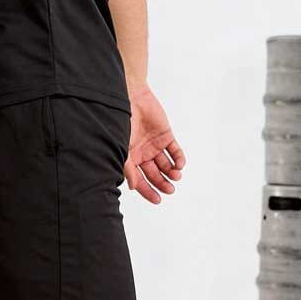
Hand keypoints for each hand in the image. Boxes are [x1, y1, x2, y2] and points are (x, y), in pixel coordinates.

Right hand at [124, 84, 184, 204]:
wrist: (131, 99)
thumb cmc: (121, 123)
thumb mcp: (122, 149)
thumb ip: (128, 168)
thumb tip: (134, 187)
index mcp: (130, 159)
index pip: (140, 180)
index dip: (148, 191)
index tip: (158, 200)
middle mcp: (142, 154)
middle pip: (155, 174)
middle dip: (163, 183)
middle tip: (170, 190)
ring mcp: (154, 145)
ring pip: (166, 165)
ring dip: (172, 172)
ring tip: (176, 176)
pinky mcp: (166, 136)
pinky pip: (175, 151)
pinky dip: (179, 159)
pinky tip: (179, 165)